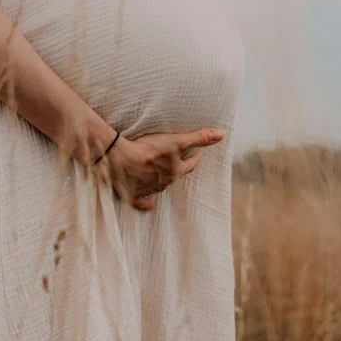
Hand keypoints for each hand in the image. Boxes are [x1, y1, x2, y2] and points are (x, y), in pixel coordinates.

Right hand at [98, 127, 224, 210]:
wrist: (118, 159)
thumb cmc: (147, 149)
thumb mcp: (175, 141)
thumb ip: (199, 138)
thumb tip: (221, 135)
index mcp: (175, 172)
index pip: (191, 165)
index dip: (194, 157)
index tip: (196, 152)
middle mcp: (163, 183)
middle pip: (176, 177)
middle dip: (179, 169)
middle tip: (179, 162)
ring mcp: (148, 191)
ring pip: (160, 188)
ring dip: (163, 182)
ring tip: (163, 174)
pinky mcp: (132, 195)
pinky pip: (142, 202)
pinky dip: (146, 203)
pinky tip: (150, 206)